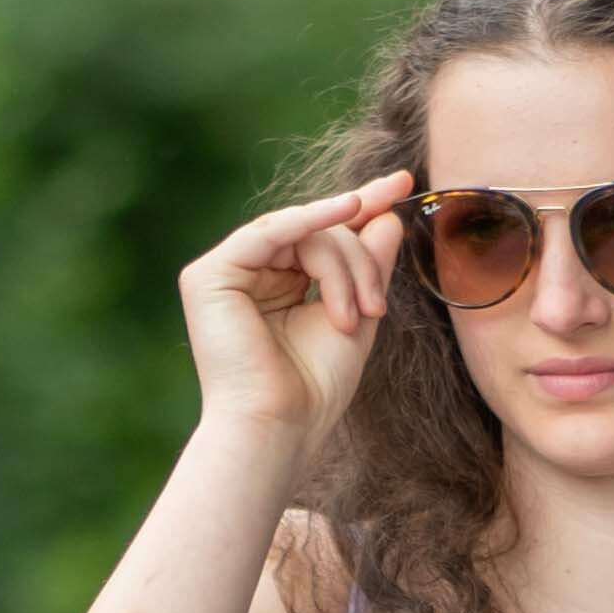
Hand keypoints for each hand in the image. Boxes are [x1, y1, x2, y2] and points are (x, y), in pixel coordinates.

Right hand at [178, 173, 412, 465]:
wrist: (278, 430)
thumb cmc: (313, 391)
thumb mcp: (356, 317)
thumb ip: (369, 266)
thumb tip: (388, 215)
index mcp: (279, 285)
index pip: (321, 233)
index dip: (362, 204)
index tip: (404, 182)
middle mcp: (251, 274)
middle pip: (318, 233)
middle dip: (358, 260)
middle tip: (376, 307)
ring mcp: (227, 273)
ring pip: (302, 232)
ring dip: (342, 266)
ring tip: (356, 314)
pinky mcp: (208, 276)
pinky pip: (269, 231)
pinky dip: (310, 221)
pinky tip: (347, 209)